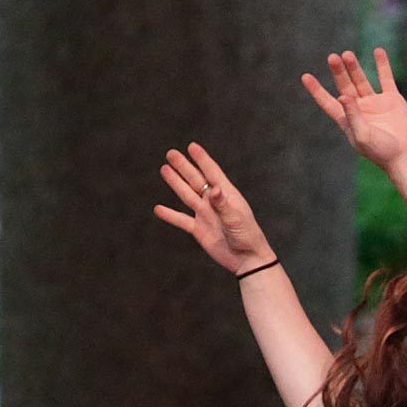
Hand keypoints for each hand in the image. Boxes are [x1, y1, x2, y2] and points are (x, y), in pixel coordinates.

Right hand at [153, 141, 275, 274]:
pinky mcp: (199, 229)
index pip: (212, 172)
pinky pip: (181, 220)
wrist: (247, 260)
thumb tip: (214, 189)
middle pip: (195, 180)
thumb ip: (223, 205)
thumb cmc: (248, 237)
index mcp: (226, 195)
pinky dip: (170, 215)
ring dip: (175, 183)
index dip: (202, 159)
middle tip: (171, 153)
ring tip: (164, 169)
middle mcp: (213, 202)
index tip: (191, 146)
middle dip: (183, 166)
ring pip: (187, 195)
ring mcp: (205, 214)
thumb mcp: (236, 219)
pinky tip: (158, 209)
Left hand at [301, 46, 406, 171]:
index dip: (317, 90)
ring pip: (361, 80)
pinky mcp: (392, 100)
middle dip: (338, 72)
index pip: (328, 102)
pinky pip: (386, 78)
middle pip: (344, 86)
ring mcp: (375, 103)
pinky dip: (382, 65)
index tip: (306, 76)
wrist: (405, 156)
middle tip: (332, 57)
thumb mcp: (363, 135)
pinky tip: (378, 51)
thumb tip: (342, 96)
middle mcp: (359, 109)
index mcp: (347, 120)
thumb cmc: (381, 152)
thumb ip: (353, 115)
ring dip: (354, 67)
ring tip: (347, 54)